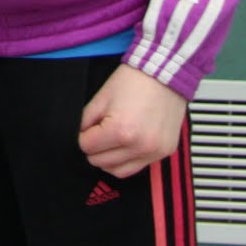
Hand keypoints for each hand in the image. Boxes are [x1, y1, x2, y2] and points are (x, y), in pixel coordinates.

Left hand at [77, 64, 187, 178]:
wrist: (166, 74)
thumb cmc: (134, 81)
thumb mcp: (102, 97)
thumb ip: (86, 120)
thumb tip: (79, 135)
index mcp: (121, 131)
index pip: (87, 147)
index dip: (83, 136)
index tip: (88, 128)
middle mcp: (139, 146)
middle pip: (100, 162)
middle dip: (94, 149)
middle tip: (97, 134)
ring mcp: (154, 152)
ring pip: (118, 171)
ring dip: (108, 159)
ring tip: (109, 143)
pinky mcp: (165, 153)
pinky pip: (139, 167)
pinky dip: (127, 160)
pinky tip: (125, 146)